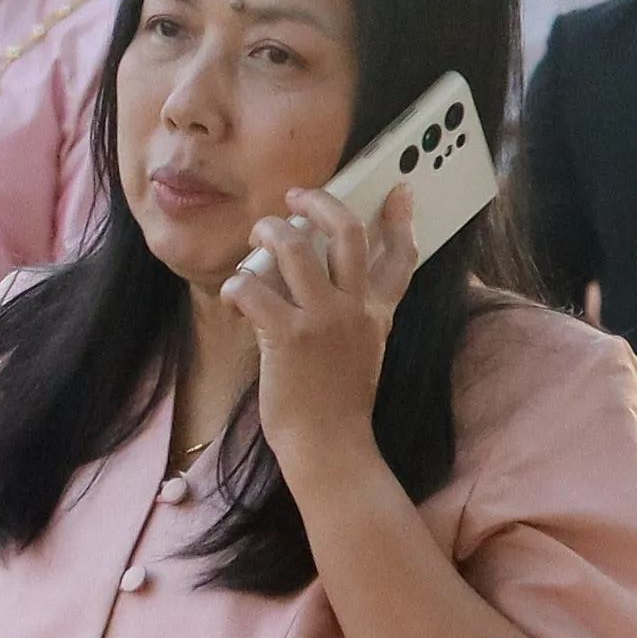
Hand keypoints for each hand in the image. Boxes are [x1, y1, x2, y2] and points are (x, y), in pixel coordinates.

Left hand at [230, 178, 418, 470]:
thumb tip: (323, 274)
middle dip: (320, 202)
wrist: (330, 446)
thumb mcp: (363, 351)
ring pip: (295, 249)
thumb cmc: (337, 401)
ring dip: (271, 232)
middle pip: (347, 232)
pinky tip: (235, 295)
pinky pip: (254, 289)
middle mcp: (355, 309)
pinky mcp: (286, 337)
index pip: (401, 257)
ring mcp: (322, 321)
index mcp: (377, 313)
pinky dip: (237, 285)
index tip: (399, 190)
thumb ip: (356, 314)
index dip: (401, 220)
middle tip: (296, 196)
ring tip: (259, 235)